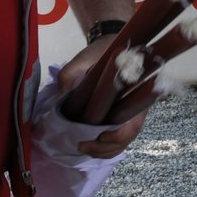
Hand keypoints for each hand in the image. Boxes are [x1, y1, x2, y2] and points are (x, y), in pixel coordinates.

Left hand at [57, 37, 148, 157]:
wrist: (114, 45)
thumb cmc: (102, 51)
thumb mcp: (84, 58)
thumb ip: (70, 74)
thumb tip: (60, 98)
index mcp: (134, 93)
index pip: (133, 125)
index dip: (118, 136)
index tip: (100, 135)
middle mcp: (136, 107)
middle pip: (127, 138)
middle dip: (106, 148)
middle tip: (83, 146)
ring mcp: (130, 113)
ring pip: (123, 141)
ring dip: (105, 151)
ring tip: (83, 148)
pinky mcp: (121, 116)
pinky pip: (118, 137)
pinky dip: (105, 146)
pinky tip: (89, 145)